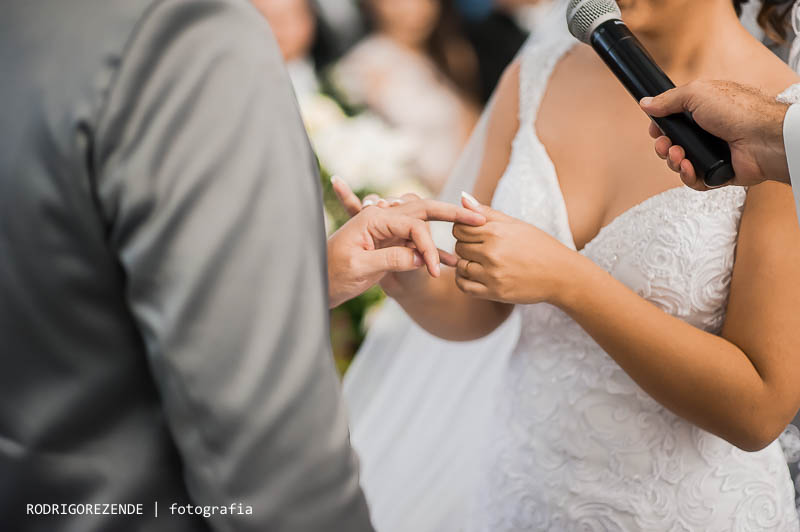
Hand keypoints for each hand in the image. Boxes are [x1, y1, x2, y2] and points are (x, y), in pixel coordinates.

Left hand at [327, 178, 485, 306]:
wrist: (317, 284)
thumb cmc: (332, 274)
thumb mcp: (360, 268)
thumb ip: (391, 258)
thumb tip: (420, 257)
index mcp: (373, 218)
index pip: (414, 224)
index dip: (428, 246)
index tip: (433, 270)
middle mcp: (381, 219)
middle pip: (424, 210)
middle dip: (452, 213)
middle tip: (478, 218)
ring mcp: (386, 231)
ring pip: (424, 224)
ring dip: (445, 228)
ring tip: (472, 225)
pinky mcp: (389, 245)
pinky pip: (415, 243)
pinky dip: (432, 249)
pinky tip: (452, 262)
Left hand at [452, 192, 583, 305]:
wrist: (561, 274)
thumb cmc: (539, 246)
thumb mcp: (515, 224)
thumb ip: (487, 212)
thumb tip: (463, 198)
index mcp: (496, 232)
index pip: (459, 228)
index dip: (463, 229)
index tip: (472, 233)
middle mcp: (492, 253)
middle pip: (459, 246)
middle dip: (465, 246)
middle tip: (479, 248)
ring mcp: (492, 274)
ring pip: (460, 266)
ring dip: (465, 263)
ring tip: (479, 261)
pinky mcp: (494, 292)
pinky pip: (464, 286)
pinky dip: (463, 280)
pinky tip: (474, 275)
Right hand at [640, 80, 790, 189]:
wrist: (762, 138)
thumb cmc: (737, 111)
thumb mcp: (697, 93)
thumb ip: (669, 99)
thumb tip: (646, 103)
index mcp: (703, 112)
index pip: (673, 123)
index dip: (661, 128)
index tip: (656, 130)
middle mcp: (707, 133)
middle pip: (672, 145)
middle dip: (663, 147)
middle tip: (665, 145)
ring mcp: (711, 154)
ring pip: (680, 164)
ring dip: (673, 162)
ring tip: (679, 156)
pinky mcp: (716, 174)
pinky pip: (693, 180)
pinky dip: (687, 176)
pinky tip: (689, 168)